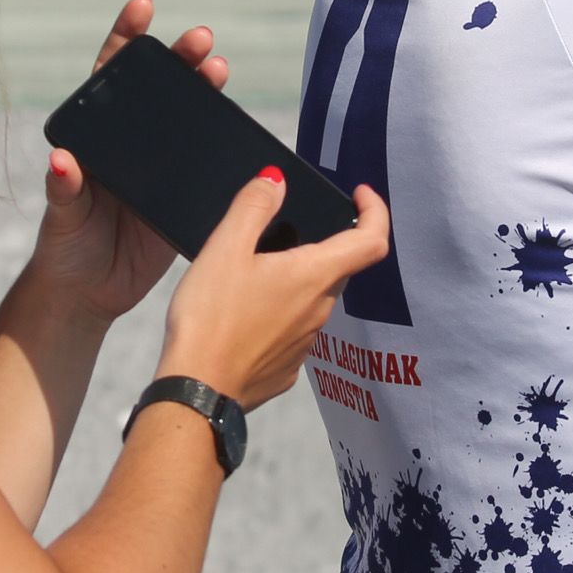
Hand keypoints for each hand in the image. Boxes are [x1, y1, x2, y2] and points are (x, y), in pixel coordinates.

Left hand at [30, 0, 225, 324]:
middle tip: (200, 39)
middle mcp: (130, 142)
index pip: (109, 75)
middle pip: (158, 87)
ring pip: (188, 116)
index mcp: (96, 137)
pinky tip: (239, 122)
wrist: (90, 295)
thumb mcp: (62, 218)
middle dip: (179, 57)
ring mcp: (160, 165)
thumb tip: (62, 163)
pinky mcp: (183, 193)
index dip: (126, 38)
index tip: (143, 8)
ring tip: (220, 67)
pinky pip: (208, 159)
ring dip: (205, 87)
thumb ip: (64, 191)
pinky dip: (225, 138)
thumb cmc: (64, 249)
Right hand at [156, 170, 390, 408]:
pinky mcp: (286, 368)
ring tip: (252, 273)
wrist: (197, 392)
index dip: (375, 210)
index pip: (372, 239)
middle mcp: (320, 311)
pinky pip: (292, 332)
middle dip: (321, 245)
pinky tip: (243, 315)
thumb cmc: (210, 319)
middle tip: (284, 231)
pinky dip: (278, 315)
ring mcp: (305, 344)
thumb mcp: (224, 249)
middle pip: (338, 268)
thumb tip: (276, 179)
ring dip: (295, 281)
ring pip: (313, 300)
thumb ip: (253, 207)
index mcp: (314, 276)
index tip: (360, 194)